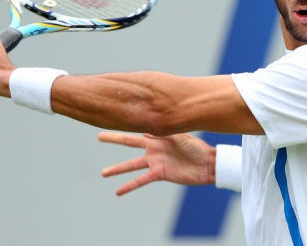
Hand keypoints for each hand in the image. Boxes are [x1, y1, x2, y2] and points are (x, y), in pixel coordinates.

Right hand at [99, 132, 215, 195]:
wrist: (207, 164)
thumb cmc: (196, 146)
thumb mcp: (179, 135)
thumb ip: (163, 131)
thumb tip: (146, 126)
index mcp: (157, 136)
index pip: (138, 128)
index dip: (127, 122)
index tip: (114, 115)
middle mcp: (153, 148)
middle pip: (129, 143)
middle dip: (114, 139)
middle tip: (99, 136)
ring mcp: (155, 161)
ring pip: (131, 165)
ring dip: (117, 169)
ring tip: (103, 173)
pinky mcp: (159, 174)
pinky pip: (141, 180)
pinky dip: (129, 186)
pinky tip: (117, 191)